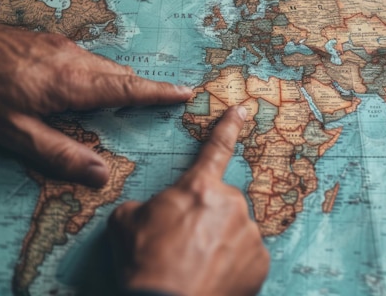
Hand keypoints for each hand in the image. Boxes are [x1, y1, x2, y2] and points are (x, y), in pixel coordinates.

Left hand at [0, 22, 191, 186]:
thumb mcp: (15, 133)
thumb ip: (60, 154)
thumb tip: (100, 175)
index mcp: (72, 84)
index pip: (127, 88)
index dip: (158, 92)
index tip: (185, 92)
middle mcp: (73, 60)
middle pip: (121, 74)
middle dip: (147, 86)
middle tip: (169, 95)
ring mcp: (61, 47)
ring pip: (104, 64)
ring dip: (123, 78)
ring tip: (135, 93)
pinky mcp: (49, 41)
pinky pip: (87, 57)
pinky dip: (102, 71)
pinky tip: (92, 81)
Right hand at [107, 106, 269, 295]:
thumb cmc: (144, 263)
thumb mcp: (125, 223)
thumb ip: (142, 206)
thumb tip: (147, 211)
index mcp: (198, 189)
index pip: (215, 149)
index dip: (229, 127)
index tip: (243, 110)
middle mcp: (230, 204)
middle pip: (220, 203)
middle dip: (205, 218)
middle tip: (183, 244)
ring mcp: (248, 233)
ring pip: (233, 230)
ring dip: (218, 241)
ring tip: (195, 264)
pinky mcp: (260, 261)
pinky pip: (245, 255)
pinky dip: (232, 263)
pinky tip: (213, 274)